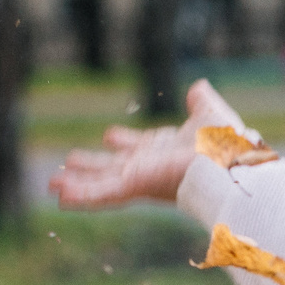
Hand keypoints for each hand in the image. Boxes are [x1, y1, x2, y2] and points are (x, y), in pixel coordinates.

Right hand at [47, 79, 253, 209]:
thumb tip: (198, 87)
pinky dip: (81, 195)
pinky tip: (59, 197)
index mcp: (165, 150)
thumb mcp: (209, 113)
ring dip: (77, 184)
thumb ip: (201, 101)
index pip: (139, 147)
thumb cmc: (227, 144)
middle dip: (91, 167)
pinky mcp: (135, 185)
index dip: (125, 142)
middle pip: (113, 167)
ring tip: (52, 184)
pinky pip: (102, 194)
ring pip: (101, 183)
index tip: (109, 135)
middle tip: (68, 164)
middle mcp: (150, 166)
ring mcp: (140, 178)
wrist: (232, 163)